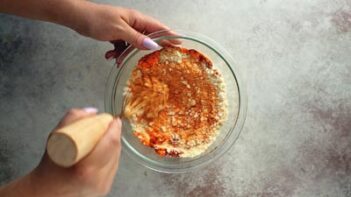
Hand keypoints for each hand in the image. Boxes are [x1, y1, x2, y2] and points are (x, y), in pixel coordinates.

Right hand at [0, 108, 121, 196]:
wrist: (47, 192)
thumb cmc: (50, 167)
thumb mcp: (56, 139)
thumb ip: (73, 120)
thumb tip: (93, 112)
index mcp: (86, 169)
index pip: (110, 143)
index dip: (114, 128)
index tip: (113, 119)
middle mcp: (98, 179)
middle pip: (116, 149)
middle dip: (114, 133)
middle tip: (109, 124)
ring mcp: (104, 185)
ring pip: (117, 157)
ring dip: (113, 143)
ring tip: (105, 135)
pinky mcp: (106, 188)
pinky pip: (114, 165)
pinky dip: (111, 154)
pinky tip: (104, 149)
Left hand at [72, 2, 168, 62]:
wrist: (77, 17)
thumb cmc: (97, 20)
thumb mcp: (118, 30)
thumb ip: (136, 39)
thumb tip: (153, 45)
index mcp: (137, 19)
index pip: (158, 28)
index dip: (169, 36)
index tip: (180, 44)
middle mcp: (133, 24)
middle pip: (147, 38)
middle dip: (148, 50)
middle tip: (156, 61)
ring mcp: (125, 29)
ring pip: (133, 45)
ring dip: (126, 54)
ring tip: (117, 59)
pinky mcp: (116, 34)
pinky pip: (123, 46)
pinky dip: (117, 53)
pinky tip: (109, 56)